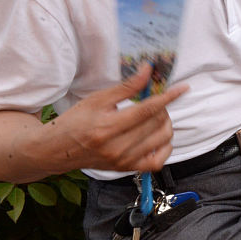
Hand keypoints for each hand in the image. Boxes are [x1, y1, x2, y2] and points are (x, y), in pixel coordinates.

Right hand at [51, 63, 187, 173]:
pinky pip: (158, 161)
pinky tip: (156, 137)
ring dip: (165, 124)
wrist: (57, 150)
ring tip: (154, 117)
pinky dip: (164, 147)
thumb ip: (127, 87)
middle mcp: (116, 147)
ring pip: (163, 139)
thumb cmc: (76, 121)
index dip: (168, 97)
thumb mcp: (98, 99)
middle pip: (157, 123)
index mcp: (107, 127)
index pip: (147, 110)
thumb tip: (148, 70)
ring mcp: (123, 161)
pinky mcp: (126, 169)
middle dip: (162, 107)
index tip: (183, 88)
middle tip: (153, 101)